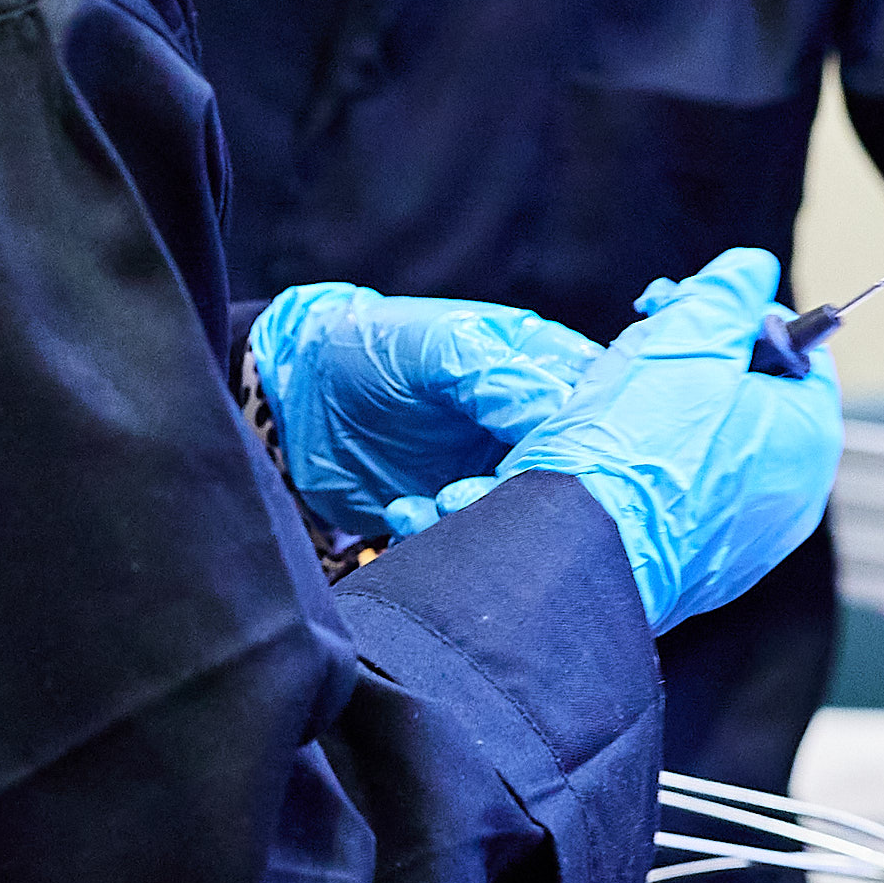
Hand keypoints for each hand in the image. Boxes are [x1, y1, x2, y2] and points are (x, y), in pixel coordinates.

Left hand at [244, 284, 601, 536]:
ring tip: (436, 502)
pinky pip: (468, 535)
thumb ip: (502, 376)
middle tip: (468, 493)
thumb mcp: (437, 346)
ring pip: (516, 512)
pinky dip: (437, 533)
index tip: (537, 469)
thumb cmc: (371, 349)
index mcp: (539, 366)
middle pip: (561, 472)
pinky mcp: (456, 505)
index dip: (571, 447)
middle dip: (523, 493)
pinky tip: (402, 512)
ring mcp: (493, 466)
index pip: (588, 415)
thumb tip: (562, 415)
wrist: (295, 397)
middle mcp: (526, 420)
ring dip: (476, 516)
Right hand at [387, 249, 843, 632]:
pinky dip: (655, 467)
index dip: (743, 318)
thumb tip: (750, 272)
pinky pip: (684, 496)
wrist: (573, 551)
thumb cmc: (637, 447)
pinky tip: (616, 456)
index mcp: (809, 440)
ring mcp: (744, 543)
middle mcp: (791, 500)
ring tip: (620, 402)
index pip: (801, 352)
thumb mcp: (689, 336)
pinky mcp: (696, 569)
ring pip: (714, 447)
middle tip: (646, 351)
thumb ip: (729, 293)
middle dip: (699, 364)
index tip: (694, 312)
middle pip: (755, 399)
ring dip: (671, 412)